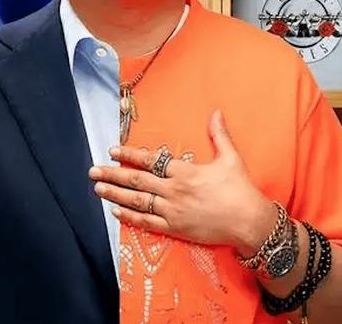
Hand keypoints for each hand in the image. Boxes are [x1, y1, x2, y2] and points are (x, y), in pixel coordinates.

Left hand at [89, 109, 276, 252]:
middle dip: (112, 174)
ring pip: (137, 201)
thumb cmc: (240, 189)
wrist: (249, 222)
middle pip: (136, 180)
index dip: (129, 154)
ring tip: (98, 188)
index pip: (149, 160)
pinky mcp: (176, 229)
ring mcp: (172, 211)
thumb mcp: (230, 158)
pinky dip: (130, 217)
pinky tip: (116, 211)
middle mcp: (173, 190)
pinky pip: (147, 222)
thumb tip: (216, 112)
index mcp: (184, 171)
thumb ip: (219, 134)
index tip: (112, 150)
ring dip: (115, 194)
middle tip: (93, 170)